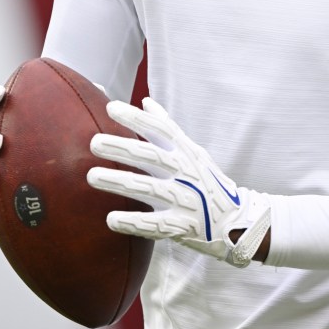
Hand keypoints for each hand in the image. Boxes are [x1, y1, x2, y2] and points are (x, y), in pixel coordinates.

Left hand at [87, 98, 270, 267]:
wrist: (236, 221)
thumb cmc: (207, 182)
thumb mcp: (193, 152)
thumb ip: (167, 127)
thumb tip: (146, 101)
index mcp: (186, 153)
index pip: (161, 130)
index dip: (137, 118)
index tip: (111, 107)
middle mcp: (185, 173)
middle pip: (151, 157)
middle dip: (122, 148)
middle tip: (94, 142)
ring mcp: (184, 200)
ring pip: (148, 189)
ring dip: (119, 182)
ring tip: (92, 176)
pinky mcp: (182, 226)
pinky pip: (154, 225)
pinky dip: (133, 222)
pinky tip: (111, 219)